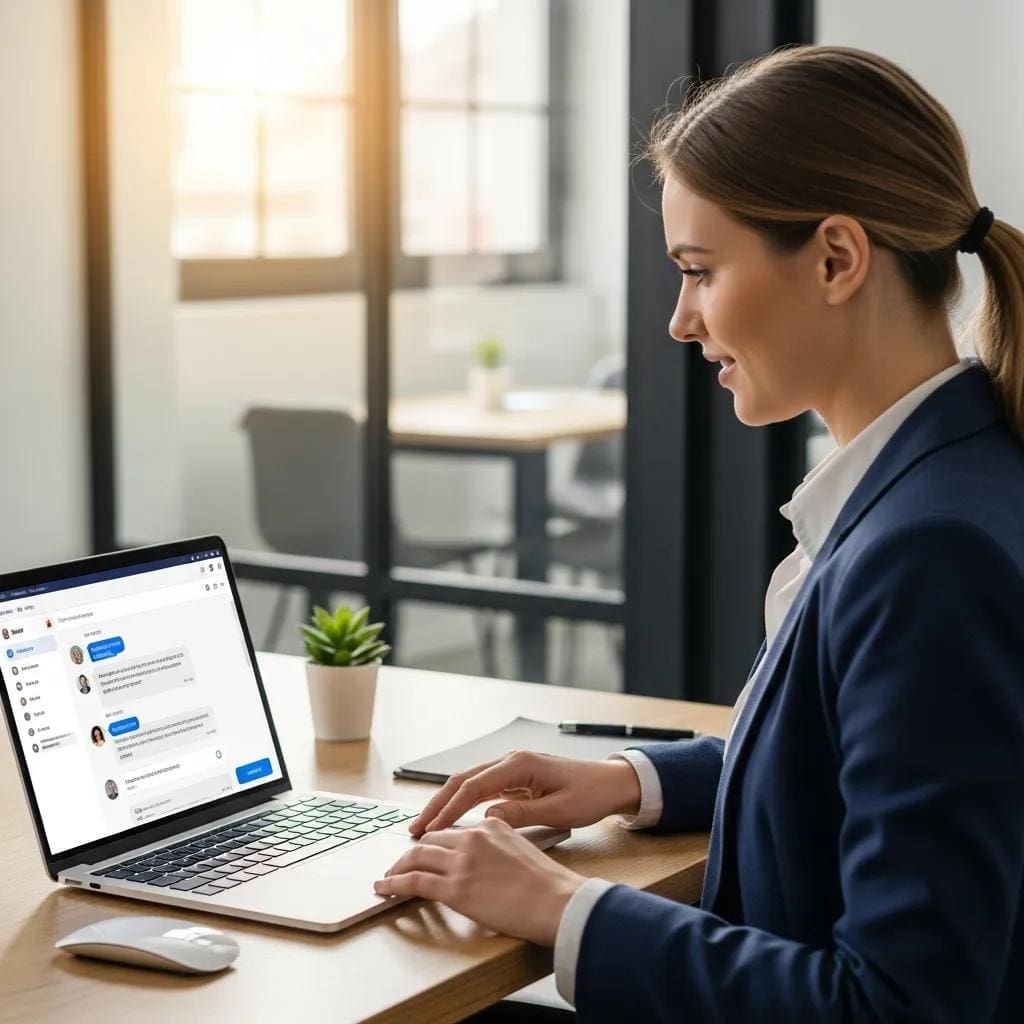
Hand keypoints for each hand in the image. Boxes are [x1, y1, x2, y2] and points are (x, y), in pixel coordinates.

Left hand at [373, 816, 585, 945]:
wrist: (557, 902)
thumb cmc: (548, 885)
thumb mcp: (524, 849)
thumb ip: (501, 846)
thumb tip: (489, 859)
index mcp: (492, 826)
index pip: (453, 830)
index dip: (435, 841)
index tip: (426, 848)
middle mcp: (473, 837)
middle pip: (430, 840)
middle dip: (412, 851)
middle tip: (401, 862)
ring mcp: (462, 862)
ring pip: (416, 856)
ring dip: (397, 866)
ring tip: (388, 876)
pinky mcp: (454, 888)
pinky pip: (413, 881)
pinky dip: (393, 883)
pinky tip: (384, 888)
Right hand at [408, 749, 641, 836]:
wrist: (612, 783)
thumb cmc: (590, 795)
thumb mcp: (558, 811)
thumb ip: (521, 814)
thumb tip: (486, 819)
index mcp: (519, 764)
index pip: (473, 787)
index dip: (449, 809)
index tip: (431, 830)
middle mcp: (511, 761)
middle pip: (463, 780)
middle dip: (437, 803)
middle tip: (416, 829)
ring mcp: (512, 768)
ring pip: (469, 783)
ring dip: (447, 803)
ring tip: (427, 827)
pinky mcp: (516, 779)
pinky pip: (482, 789)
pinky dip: (463, 803)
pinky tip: (452, 820)